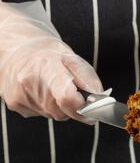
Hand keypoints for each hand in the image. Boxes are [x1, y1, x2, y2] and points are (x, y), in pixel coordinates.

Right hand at [0, 3, 102, 123]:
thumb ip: (88, 80)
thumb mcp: (73, 58)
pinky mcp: (14, 103)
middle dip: (72, 106)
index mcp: (46, 67)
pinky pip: (41, 114)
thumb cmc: (48, 52)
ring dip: (59, 106)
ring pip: (52, 115)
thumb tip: (100, 100)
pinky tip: (42, 91)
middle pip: (62, 111)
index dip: (83, 108)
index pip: (67, 98)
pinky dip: (47, 106)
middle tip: (71, 90)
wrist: (17, 47)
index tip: (93, 110)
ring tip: (53, 86)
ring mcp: (19, 94)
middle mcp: (29, 82)